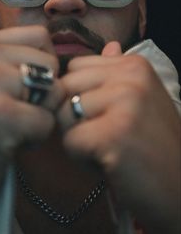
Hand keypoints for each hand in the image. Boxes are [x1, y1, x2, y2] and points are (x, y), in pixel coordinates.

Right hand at [0, 26, 63, 224]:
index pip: (40, 36)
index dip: (43, 65)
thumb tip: (59, 59)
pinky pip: (46, 122)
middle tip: (15, 113)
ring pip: (54, 92)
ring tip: (11, 127)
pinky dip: (35, 139)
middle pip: (52, 64)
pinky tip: (7, 144)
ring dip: (41, 116)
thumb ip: (15, 61)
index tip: (23, 87)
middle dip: (44, 93)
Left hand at [57, 41, 180, 233]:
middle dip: (73, 115)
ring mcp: (125, 102)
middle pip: (65, 87)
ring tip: (107, 148)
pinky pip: (70, 140)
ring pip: (64, 113)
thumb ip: (119, 72)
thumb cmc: (155, 145)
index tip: (104, 114)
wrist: (180, 187)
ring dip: (78, 138)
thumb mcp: (143, 98)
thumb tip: (109, 46)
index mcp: (135, 64)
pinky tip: (108, 163)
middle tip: (103, 135)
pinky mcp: (114, 134)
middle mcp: (131, 76)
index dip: (80, 93)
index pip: (75, 67)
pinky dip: (82, 158)